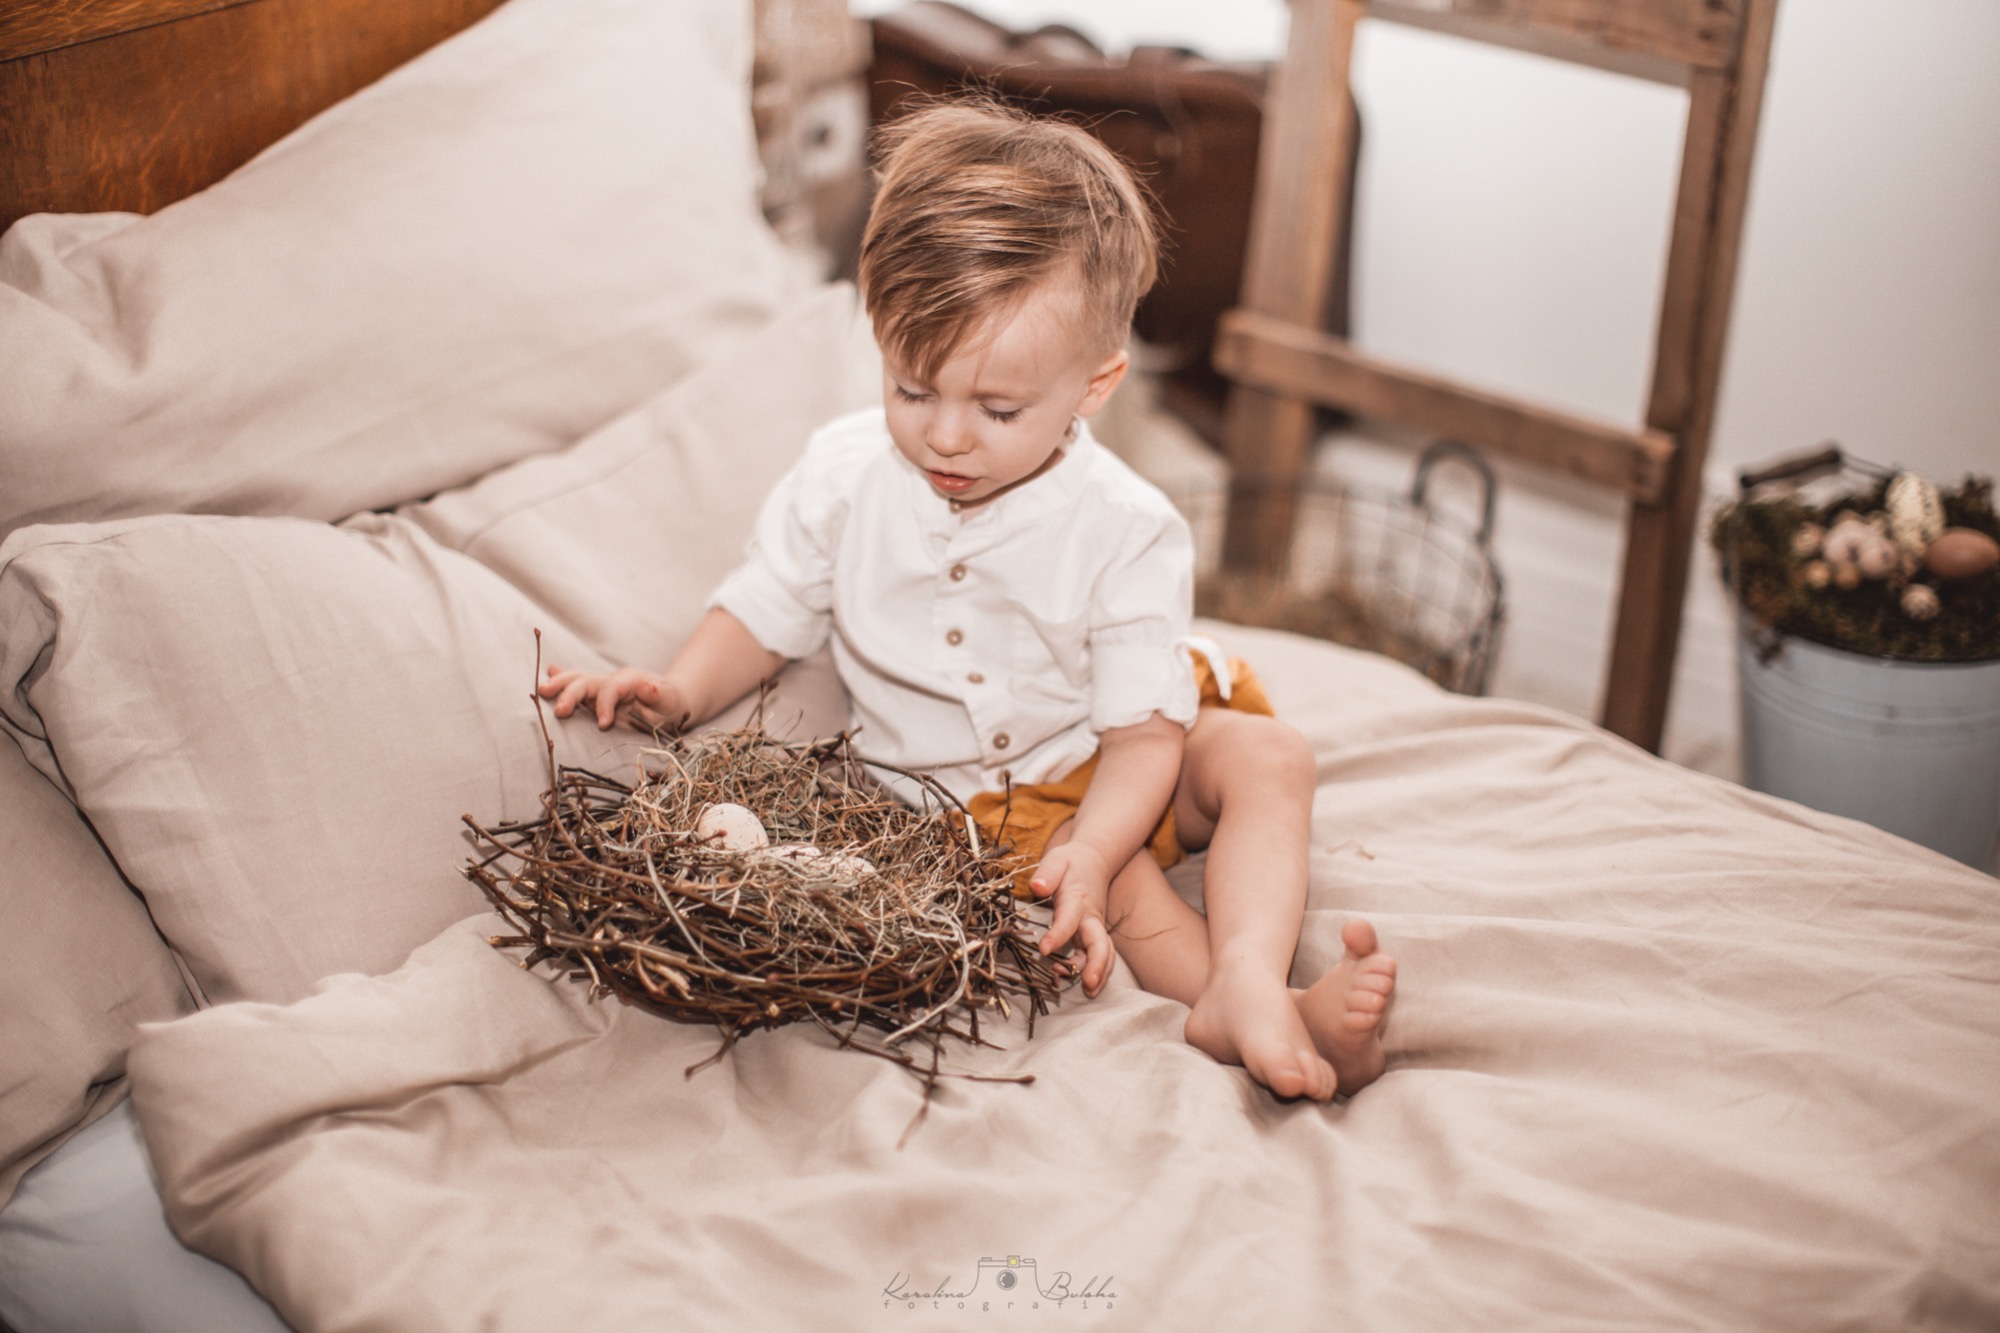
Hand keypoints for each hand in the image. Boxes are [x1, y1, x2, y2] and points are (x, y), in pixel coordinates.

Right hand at [538, 664, 685, 731]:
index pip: (611, 688)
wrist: (668, 701)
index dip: (605, 705)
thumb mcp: (671, 702)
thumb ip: (658, 695)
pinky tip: (549, 670)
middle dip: (571, 693)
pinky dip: (562, 678)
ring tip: (542, 691)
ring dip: (559, 684)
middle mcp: (611, 680)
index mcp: (629, 681)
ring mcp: (600, 687)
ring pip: (576, 679)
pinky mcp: (594, 696)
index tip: (604, 725)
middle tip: (560, 711)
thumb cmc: (669, 705)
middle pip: (586, 680)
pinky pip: (576, 684)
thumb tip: (647, 686)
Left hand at [1031, 841, 1115, 997]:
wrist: (1094, 860)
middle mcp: (1090, 918)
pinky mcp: (1094, 935)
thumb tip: (1037, 887)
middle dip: (1096, 965)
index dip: (1058, 936)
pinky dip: (1097, 971)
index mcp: (1077, 900)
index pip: (1069, 920)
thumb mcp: (1057, 860)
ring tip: (1089, 992)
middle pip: (1100, 943)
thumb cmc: (1071, 862)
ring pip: (1104, 953)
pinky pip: (1100, 955)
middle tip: (1088, 985)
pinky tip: (1086, 986)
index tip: (1044, 949)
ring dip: (1099, 973)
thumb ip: (1047, 873)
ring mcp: (1095, 928)